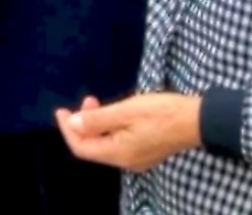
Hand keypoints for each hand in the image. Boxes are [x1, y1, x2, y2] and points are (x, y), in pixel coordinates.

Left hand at [56, 93, 200, 172]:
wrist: (199, 119)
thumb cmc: (160, 113)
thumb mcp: (125, 111)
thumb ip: (96, 120)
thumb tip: (72, 124)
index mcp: (119, 154)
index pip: (81, 147)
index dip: (67, 129)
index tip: (61, 109)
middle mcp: (126, 161)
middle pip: (92, 146)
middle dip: (82, 123)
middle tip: (88, 99)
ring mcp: (137, 157)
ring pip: (105, 143)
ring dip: (96, 123)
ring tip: (97, 101)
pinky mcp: (146, 150)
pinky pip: (117, 141)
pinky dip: (109, 127)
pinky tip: (113, 112)